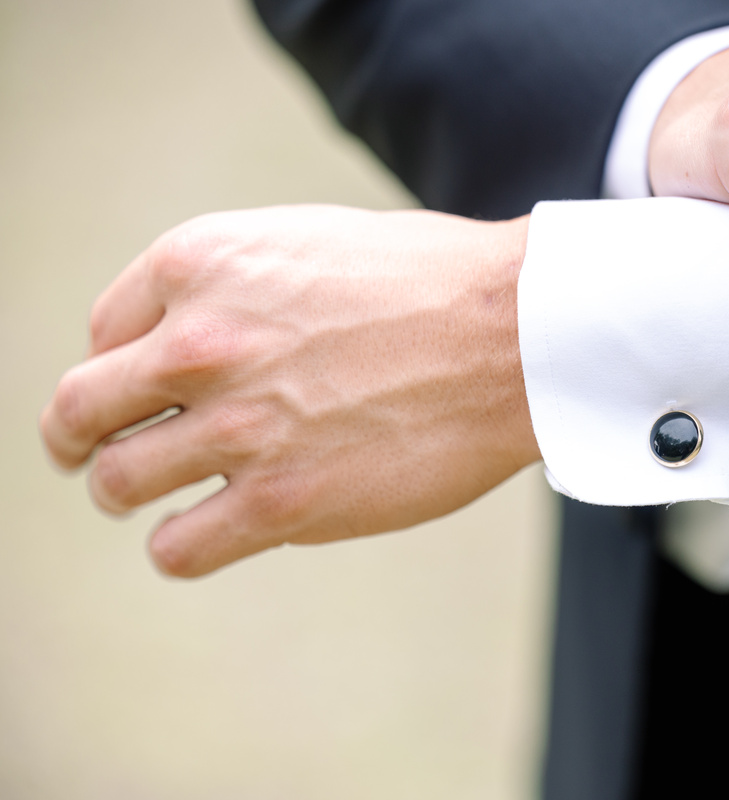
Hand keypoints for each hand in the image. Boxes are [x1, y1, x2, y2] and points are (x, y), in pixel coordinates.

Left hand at [40, 206, 537, 576]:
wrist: (520, 334)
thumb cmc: (434, 283)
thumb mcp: (310, 241)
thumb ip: (234, 283)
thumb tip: (190, 333)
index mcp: (202, 263)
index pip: (104, 331)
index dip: (120, 365)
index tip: (141, 391)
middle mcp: (200, 343)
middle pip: (82, 408)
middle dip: (79, 436)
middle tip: (88, 454)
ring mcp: (236, 428)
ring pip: (118, 483)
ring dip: (124, 493)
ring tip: (148, 500)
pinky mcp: (279, 503)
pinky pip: (177, 548)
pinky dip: (180, 546)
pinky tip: (208, 534)